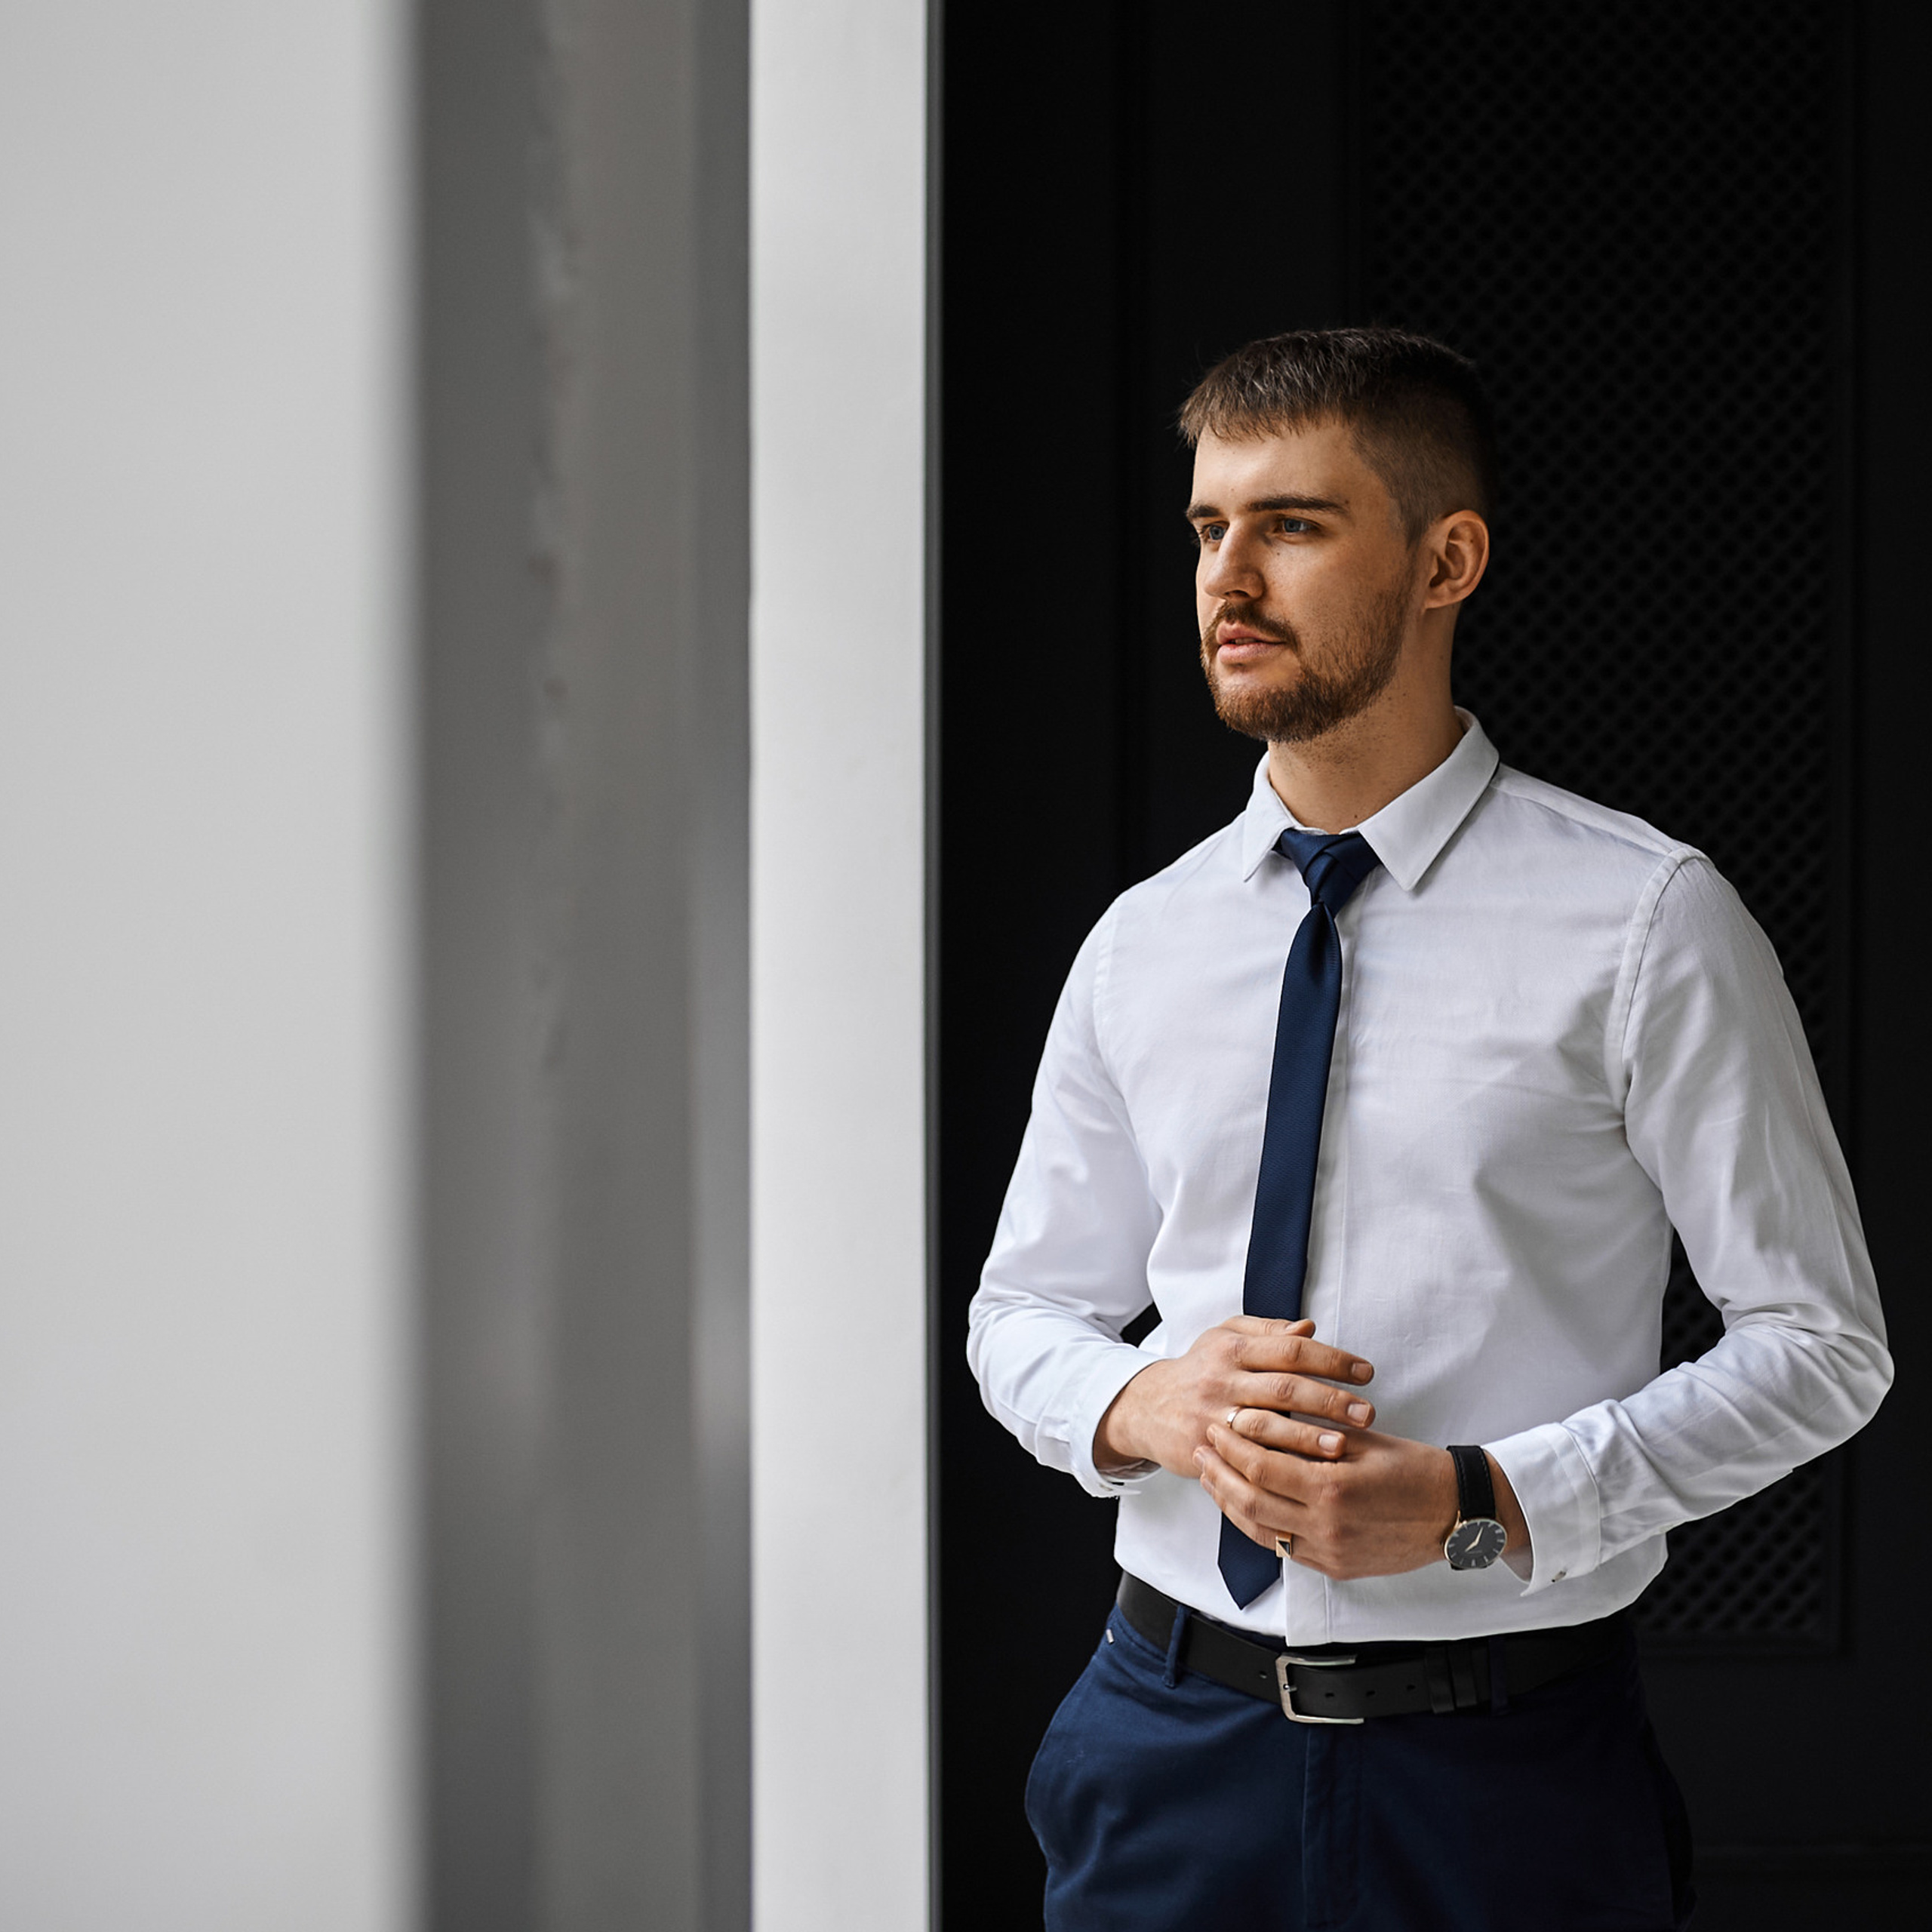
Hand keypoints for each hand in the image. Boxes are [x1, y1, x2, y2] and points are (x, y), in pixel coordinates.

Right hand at [1094, 1317, 1374, 1478]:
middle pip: (1284, 1388)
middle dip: (1329, 1400)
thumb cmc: (1199, 1369)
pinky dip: (1278, 1465)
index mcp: (1233, 1348)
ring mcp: (1213, 1416)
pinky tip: (1306, 1473)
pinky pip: (1247, 1459)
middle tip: (1367, 1412)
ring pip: (1267, 1427)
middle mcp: (1223, 1379)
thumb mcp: (1225, 1337)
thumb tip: (1310, 1328)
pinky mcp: (1206, 1449)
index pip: (1290, 1350)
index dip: (1331, 1359)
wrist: (1147, 1406)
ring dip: (1308, 1436)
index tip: (1366, 1372)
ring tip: (1343, 1446)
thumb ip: (1269, 1332)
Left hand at [1194, 1423, 1526, 1578]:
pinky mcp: (1336, 1568)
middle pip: (1250, 1501)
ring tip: (1212, 1477)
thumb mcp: (1362, 1439)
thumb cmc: (1413, 1467)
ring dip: (1230, 1502)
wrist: (1456, 1512)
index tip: (1216, 1426)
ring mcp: (1330, 1552)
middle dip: (1219, 1473)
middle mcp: (1326, 1526)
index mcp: (1331, 1488)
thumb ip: (1310, 1434)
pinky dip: (1258, 1526)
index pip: (1260, 1466)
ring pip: (1260, 1530)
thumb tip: (1258, 1420)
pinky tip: (1245, 1506)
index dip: (1231, 1445)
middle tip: (1201, 1450)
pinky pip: (1284, 1549)